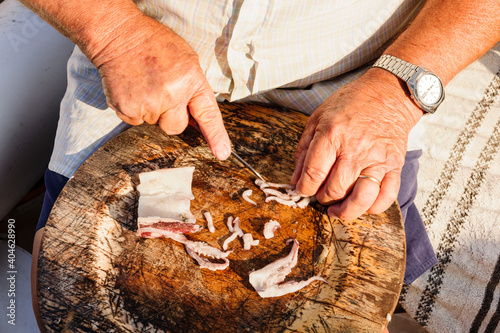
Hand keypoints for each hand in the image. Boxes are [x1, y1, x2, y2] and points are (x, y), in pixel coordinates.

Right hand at [90, 14, 230, 159]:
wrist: (119, 35)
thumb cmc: (155, 45)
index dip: (216, 136)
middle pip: (176, 127)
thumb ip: (193, 90)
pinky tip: (132, 88)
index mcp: (190, 81)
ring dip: (150, 109)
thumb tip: (197, 121)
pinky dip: (133, 108)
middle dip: (170, 116)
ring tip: (144, 84)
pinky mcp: (128, 109)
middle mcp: (172, 95)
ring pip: (154, 123)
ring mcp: (149, 103)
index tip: (222, 153)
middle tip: (160, 92)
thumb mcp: (186, 61)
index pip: (207, 114)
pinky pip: (135, 120)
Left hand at [291, 68, 422, 220]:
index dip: (304, 188)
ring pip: (360, 198)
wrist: (388, 93)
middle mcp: (354, 149)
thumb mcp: (317, 119)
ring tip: (337, 210)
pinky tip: (362, 205)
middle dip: (322, 199)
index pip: (313, 174)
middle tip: (321, 195)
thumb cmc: (350, 104)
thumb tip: (295, 179)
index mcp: (331, 135)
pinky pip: (387, 195)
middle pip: (334, 189)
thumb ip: (304, 150)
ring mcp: (376, 159)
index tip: (303, 189)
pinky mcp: (394, 165)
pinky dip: (374, 207)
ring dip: (345, 211)